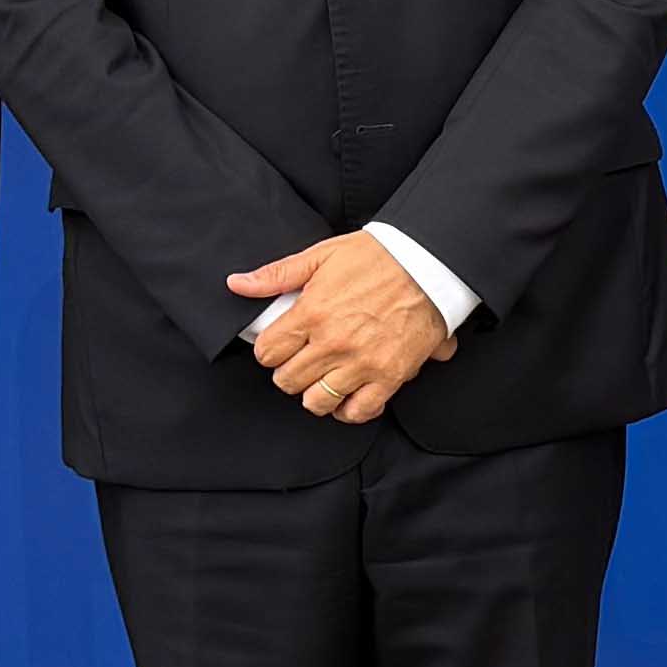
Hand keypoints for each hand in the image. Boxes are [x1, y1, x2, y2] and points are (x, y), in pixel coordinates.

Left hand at [232, 230, 455, 424]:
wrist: (430, 264)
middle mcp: (333, 343)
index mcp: (312, 312)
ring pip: (316, 402)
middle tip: (301, 361)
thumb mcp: (322, 256)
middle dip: (289, 372)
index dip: (269, 350)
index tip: (279, 346)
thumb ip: (277, 274)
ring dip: (315, 393)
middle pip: (287, 381)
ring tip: (322, 379)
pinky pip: (358, 411)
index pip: (267, 352)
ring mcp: (361, 363)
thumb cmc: (379, 256)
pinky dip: (348, 410)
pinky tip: (347, 396)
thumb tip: (237, 284)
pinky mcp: (389, 376)